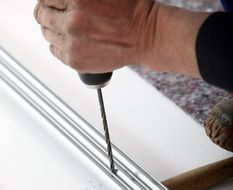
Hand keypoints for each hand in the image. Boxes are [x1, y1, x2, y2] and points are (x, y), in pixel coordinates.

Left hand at [34, 0, 158, 72]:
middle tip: (54, 14)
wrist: (144, 36)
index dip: (48, 0)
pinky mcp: (75, 60)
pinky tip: (68, 41)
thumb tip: (60, 0)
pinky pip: (55, 51)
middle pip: (42, 15)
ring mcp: (72, 43)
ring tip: (65, 29)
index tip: (52, 3)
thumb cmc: (129, 12)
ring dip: (52, 30)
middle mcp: (72, 21)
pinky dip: (58, 46)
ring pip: (47, 34)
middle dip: (46, 13)